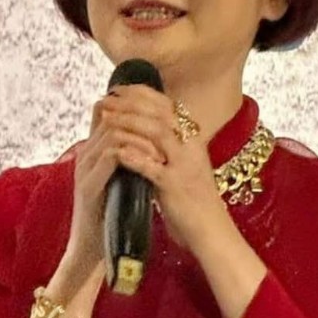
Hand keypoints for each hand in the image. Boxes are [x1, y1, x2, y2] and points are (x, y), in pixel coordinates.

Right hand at [60, 90, 154, 277]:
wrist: (92, 250)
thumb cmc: (112, 217)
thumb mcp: (125, 181)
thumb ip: (132, 160)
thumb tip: (155, 142)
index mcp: (93, 151)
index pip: (107, 111)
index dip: (132, 105)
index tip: (161, 115)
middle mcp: (85, 154)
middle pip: (110, 115)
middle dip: (141, 119)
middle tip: (166, 129)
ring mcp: (85, 169)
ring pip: (112, 132)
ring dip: (141, 136)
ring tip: (162, 147)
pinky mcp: (89, 186)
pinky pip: (110, 157)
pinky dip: (133, 154)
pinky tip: (151, 162)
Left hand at [98, 85, 227, 253]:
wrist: (211, 228)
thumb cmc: (193, 199)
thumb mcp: (184, 164)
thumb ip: (167, 146)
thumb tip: (143, 127)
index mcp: (192, 138)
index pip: (166, 104)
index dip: (140, 93)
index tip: (117, 89)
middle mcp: (190, 145)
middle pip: (159, 112)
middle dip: (130, 103)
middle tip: (107, 99)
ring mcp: (184, 165)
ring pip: (157, 132)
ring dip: (128, 123)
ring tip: (106, 119)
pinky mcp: (175, 186)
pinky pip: (152, 167)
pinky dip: (134, 157)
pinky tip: (117, 151)